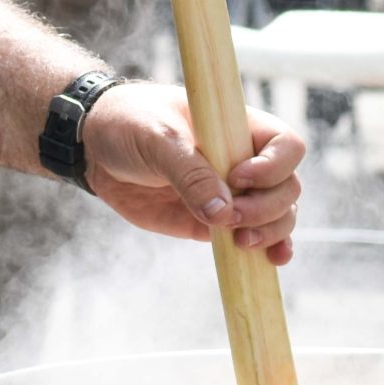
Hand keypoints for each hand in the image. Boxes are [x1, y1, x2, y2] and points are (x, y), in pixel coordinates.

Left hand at [81, 82, 305, 262]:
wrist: (96, 147)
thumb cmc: (130, 123)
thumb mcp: (157, 138)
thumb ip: (190, 173)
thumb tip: (223, 214)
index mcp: (237, 127)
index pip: (285, 144)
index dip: (273, 166)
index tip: (237, 177)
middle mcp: (244, 160)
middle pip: (287, 186)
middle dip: (268, 207)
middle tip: (231, 219)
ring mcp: (233, 193)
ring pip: (279, 214)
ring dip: (271, 231)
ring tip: (242, 241)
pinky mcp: (215, 222)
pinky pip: (254, 235)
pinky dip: (270, 248)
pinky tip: (273, 260)